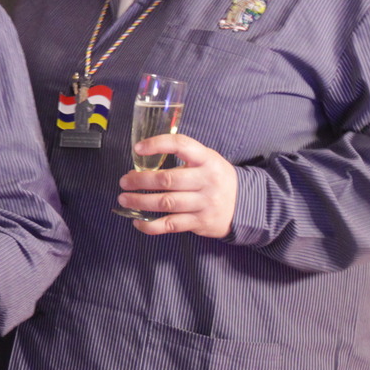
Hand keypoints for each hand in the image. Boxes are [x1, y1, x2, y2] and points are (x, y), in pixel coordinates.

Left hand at [119, 133, 238, 237]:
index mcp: (207, 159)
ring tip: (124, 198)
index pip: (181, 145)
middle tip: (124, 181)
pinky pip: (171, 224)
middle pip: (167, 179)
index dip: (157, 144)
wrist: (246, 206)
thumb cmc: (217, 179)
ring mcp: (204, 203)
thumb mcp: (208, 160)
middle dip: (140, 180)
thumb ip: (184, 158)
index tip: (138, 149)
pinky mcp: (200, 222)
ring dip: (140, 201)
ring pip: (166, 203)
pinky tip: (137, 221)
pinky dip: (151, 225)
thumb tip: (145, 161)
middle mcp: (206, 180)